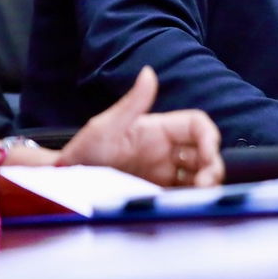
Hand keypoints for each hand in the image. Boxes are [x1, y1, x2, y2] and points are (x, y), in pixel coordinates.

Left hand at [57, 67, 224, 186]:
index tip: (208, 154)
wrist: (65, 185)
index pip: (196, 125)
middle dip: (212, 166)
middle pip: (203, 152)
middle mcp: (164, 151)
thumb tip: (149, 72)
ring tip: (199, 198)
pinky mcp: (157, 194)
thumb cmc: (83, 151)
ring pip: (197, 175)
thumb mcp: (106, 126)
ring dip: (205, 185)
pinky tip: (188, 206)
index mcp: (158, 130)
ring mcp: (162, 174)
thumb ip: (132, 103)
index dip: (208, 136)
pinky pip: (183, 196)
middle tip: (205, 185)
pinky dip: (192, 200)